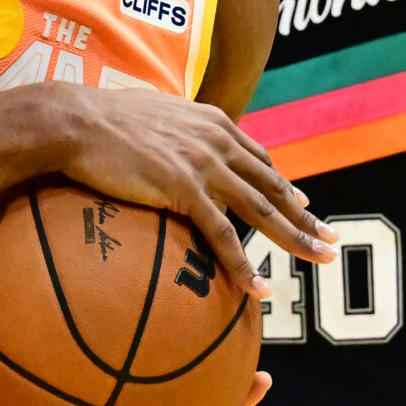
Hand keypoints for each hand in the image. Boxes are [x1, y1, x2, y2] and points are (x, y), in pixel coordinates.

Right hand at [38, 84, 333, 294]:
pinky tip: (259, 288)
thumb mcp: (149, 116)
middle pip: (273, 186)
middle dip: (306, 215)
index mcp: (210, 123)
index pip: (257, 158)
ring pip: (262, 210)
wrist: (74, 119)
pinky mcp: (184, 189)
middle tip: (331, 239)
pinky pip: (223, 235)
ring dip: (296, 237)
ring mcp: (204, 165)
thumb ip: (171, 131)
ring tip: (321, 259)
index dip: (283, 183)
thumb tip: (166, 145)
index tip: (304, 202)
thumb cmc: (98, 119)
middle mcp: (217, 141)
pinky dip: (244, 265)